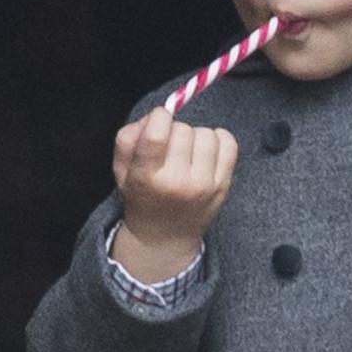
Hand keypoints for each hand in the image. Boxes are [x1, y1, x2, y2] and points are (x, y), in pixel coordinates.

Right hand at [111, 106, 238, 281]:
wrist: (165, 237)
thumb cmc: (142, 196)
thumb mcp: (122, 170)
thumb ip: (128, 138)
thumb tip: (156, 115)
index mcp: (147, 177)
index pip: (157, 133)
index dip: (159, 117)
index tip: (158, 121)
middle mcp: (178, 183)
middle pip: (183, 130)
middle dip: (175, 130)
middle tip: (170, 147)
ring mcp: (204, 185)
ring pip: (207, 135)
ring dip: (196, 136)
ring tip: (187, 152)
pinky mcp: (223, 186)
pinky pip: (229, 143)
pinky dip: (219, 139)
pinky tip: (206, 151)